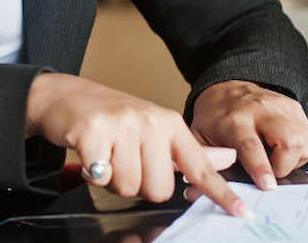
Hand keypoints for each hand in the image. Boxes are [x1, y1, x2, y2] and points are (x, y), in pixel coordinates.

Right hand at [26, 74, 250, 218]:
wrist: (65, 95)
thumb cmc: (114, 117)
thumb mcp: (157, 128)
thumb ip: (191, 150)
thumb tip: (228, 157)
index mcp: (169, 124)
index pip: (200, 165)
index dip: (221, 193)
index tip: (243, 212)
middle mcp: (150, 122)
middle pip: (158, 189)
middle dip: (138, 185)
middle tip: (124, 160)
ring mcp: (122, 125)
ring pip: (129, 187)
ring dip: (114, 181)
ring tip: (107, 155)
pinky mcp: (93, 132)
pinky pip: (101, 177)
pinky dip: (93, 173)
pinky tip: (90, 154)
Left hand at [191, 80, 307, 189]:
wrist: (225, 88)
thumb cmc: (214, 116)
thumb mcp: (200, 138)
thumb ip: (206, 162)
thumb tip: (200, 191)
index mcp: (235, 121)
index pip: (251, 146)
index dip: (261, 168)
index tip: (268, 185)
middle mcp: (261, 111)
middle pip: (288, 141)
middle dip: (285, 166)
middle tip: (271, 173)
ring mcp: (281, 108)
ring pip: (303, 141)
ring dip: (293, 159)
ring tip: (275, 159)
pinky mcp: (294, 108)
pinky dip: (298, 151)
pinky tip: (283, 149)